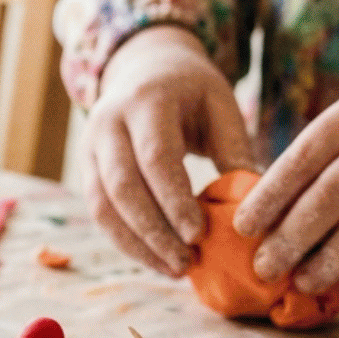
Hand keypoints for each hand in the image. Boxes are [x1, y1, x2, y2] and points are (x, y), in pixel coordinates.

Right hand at [86, 25, 257, 275]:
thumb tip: (253, 207)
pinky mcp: (86, 168)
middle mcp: (108, 121)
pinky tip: (155, 259)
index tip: (199, 236)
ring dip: (137, 244)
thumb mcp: (220, 105)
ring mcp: (90, 146)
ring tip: (174, 269)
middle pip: (123, 185)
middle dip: (154, 230)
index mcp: (147, 100)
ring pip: (103, 205)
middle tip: (187, 263)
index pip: (156, 156)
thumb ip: (234, 150)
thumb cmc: (192, 92)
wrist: (146, 68)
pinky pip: (99, 213)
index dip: (174, 200)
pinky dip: (126, 241)